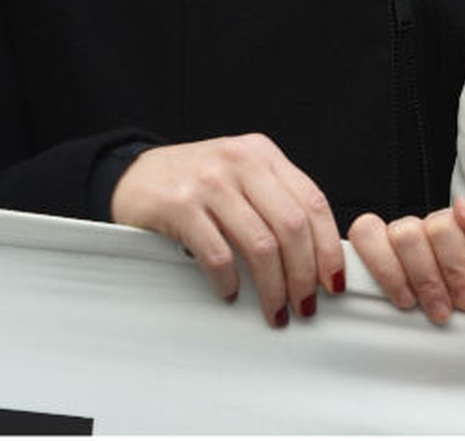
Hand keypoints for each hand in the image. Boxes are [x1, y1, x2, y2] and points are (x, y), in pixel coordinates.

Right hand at [110, 133, 343, 327]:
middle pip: (292, 226)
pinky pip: (218, 254)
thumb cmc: (194, 183)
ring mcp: (209, 181)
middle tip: (304, 305)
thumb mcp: (241, 176)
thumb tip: (318, 257)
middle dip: (303, 275)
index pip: (313, 202)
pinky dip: (229, 281)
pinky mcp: (179, 204)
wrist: (132, 175)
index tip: (332, 282)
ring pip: (260, 245)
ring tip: (274, 310)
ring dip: (272, 288)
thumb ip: (275, 201)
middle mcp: (240, 161)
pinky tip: (229, 292)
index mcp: (263, 154)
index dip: (328, 248)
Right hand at [348, 196, 464, 323]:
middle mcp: (416, 230)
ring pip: (371, 233)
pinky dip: (365, 267)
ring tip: (410, 304)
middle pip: (406, 233)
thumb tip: (462, 206)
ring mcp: (389, 245)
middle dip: (425, 277)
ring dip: (393, 275)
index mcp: (447, 224)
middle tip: (442, 310)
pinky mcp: (369, 265)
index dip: (453, 265)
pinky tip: (382, 292)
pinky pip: (352, 249)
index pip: (440, 225)